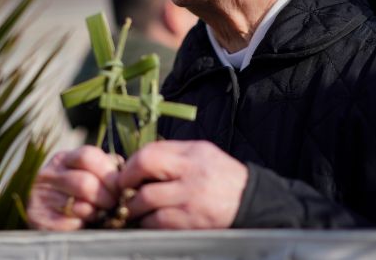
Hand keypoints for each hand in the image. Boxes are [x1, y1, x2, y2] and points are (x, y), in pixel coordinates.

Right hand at [26, 145, 120, 229]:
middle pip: (85, 182)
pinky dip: (85, 225)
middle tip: (115, 205)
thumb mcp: (82, 171)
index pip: (87, 156)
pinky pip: (72, 224)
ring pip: (80, 206)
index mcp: (62, 159)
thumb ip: (102, 167)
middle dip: (107, 197)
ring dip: (98, 213)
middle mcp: (48, 175)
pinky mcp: (41, 221)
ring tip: (103, 215)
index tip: (121, 186)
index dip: (109, 172)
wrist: (41, 211)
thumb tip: (123, 169)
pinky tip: (87, 224)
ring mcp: (42, 198)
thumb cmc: (71, 190)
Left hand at [118, 140, 247, 228]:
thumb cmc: (222, 177)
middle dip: (126, 182)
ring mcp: (191, 199)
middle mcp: (191, 174)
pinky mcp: (191, 222)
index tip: (125, 174)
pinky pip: (157, 223)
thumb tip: (139, 161)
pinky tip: (148, 221)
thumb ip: (173, 154)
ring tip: (133, 209)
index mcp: (192, 154)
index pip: (150, 152)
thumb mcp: (202, 154)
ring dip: (133, 207)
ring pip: (146, 200)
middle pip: (144, 169)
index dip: (131, 164)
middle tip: (123, 191)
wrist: (252, 203)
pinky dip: (147, 222)